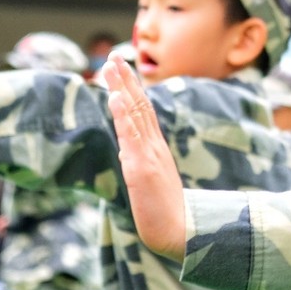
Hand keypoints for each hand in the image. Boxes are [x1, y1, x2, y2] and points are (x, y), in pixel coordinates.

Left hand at [104, 53, 185, 258]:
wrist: (179, 233)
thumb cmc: (166, 211)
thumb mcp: (151, 181)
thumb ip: (140, 161)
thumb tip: (125, 149)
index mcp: (155, 149)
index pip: (143, 112)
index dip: (132, 88)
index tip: (120, 68)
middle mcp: (153, 146)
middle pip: (139, 105)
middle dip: (125, 80)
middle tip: (113, 57)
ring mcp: (148, 154)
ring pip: (135, 114)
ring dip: (122, 88)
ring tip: (111, 66)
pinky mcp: (141, 167)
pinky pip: (131, 136)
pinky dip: (123, 114)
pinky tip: (116, 97)